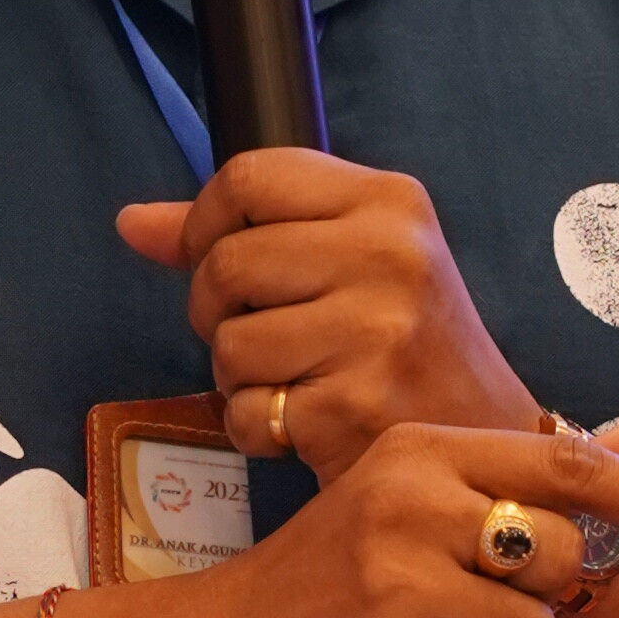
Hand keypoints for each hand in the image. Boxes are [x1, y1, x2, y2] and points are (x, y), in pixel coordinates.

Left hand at [116, 150, 534, 475]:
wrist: (486, 441)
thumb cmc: (406, 344)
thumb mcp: (350, 261)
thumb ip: (244, 232)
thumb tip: (132, 222)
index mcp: (389, 201)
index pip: (249, 176)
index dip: (206, 222)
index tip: (215, 258)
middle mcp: (390, 254)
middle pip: (225, 263)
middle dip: (216, 311)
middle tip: (262, 337)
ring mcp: (376, 331)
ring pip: (228, 342)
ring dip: (240, 377)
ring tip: (295, 381)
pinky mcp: (356, 405)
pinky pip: (248, 411)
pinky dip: (259, 428)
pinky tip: (306, 424)